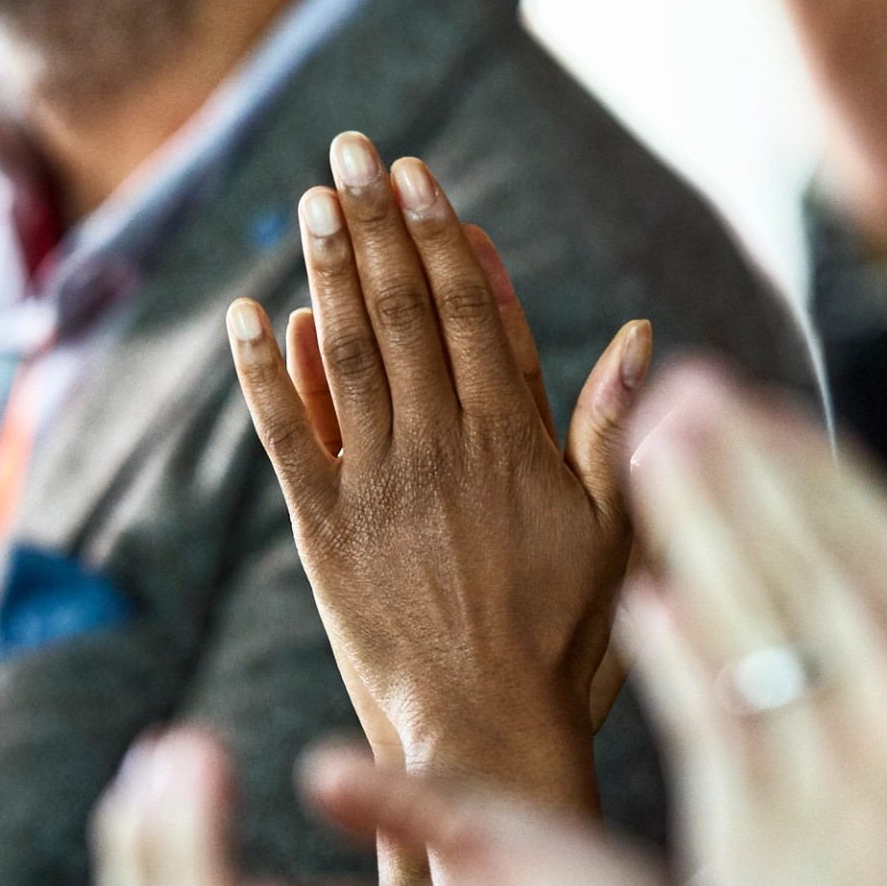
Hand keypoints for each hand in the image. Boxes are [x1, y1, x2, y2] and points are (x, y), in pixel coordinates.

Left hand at [227, 132, 644, 837]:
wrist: (487, 735)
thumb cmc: (564, 642)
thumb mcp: (614, 532)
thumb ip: (612, 428)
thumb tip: (639, 331)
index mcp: (517, 442)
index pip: (479, 313)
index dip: (447, 237)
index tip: (422, 178)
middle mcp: (446, 448)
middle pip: (408, 312)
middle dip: (376, 224)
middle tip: (349, 151)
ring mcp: (381, 486)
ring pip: (350, 354)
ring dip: (327, 270)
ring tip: (309, 200)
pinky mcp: (326, 532)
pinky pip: (287, 438)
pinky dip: (263, 374)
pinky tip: (247, 313)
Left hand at [622, 367, 886, 885]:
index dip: (821, 472)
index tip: (767, 416)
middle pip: (813, 557)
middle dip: (742, 462)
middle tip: (681, 393)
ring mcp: (834, 777)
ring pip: (754, 615)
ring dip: (695, 519)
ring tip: (646, 450)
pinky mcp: (759, 842)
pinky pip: (710, 718)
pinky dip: (677, 648)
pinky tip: (641, 594)